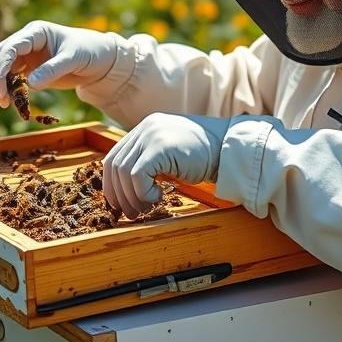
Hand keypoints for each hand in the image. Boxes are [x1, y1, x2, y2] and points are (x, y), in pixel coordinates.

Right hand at [0, 20, 117, 107]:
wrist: (100, 60)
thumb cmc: (89, 52)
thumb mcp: (73, 59)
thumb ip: (52, 70)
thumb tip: (29, 85)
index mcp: (36, 32)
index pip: (10, 47)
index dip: (1, 67)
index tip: (0, 88)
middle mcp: (27, 41)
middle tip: (1, 100)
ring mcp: (27, 54)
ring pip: (2, 67)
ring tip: (5, 103)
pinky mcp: (29, 68)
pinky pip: (12, 77)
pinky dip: (8, 89)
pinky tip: (13, 102)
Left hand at [103, 113, 228, 217]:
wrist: (229, 150)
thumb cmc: (203, 157)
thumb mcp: (170, 154)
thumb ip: (149, 161)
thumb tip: (125, 189)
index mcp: (145, 128)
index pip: (114, 157)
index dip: (112, 184)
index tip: (119, 203)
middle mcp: (145, 128)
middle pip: (114, 166)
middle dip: (119, 195)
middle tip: (132, 213)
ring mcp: (151, 135)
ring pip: (124, 173)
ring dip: (133, 197)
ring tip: (147, 207)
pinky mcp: (159, 147)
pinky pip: (137, 176)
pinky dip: (143, 193)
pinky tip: (159, 197)